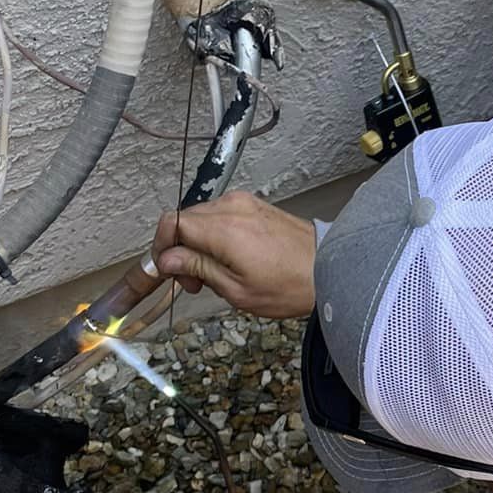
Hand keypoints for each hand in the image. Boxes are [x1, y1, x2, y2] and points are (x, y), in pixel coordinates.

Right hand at [153, 192, 316, 317]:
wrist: (331, 269)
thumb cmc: (290, 286)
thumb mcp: (236, 289)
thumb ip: (197, 268)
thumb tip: (166, 259)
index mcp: (223, 228)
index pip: (171, 223)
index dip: (161, 247)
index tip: (167, 271)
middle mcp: (231, 207)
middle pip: (184, 220)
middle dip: (180, 250)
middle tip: (194, 283)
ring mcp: (245, 203)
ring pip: (201, 218)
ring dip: (197, 244)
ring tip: (214, 275)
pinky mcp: (255, 206)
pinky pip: (221, 216)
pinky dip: (215, 236)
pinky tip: (229, 260)